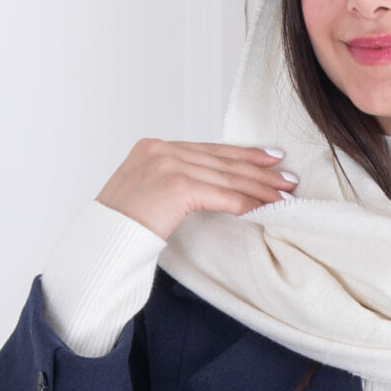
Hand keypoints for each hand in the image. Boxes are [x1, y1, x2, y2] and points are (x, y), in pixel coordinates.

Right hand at [97, 139, 296, 236]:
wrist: (103, 241)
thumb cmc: (121, 228)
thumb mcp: (145, 194)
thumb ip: (173, 182)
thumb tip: (207, 189)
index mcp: (154, 148)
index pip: (209, 150)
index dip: (242, 154)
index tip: (268, 158)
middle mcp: (162, 150)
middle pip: (222, 160)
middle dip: (259, 170)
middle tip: (287, 178)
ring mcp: (169, 165)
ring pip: (227, 177)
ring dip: (260, 188)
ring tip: (284, 195)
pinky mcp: (177, 186)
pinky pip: (223, 195)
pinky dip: (246, 203)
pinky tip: (265, 208)